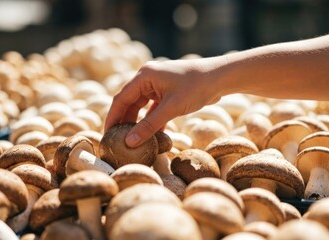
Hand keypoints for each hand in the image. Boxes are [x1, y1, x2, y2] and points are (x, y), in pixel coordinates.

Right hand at [104, 57, 226, 147]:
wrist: (221, 77)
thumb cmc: (197, 87)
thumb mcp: (171, 108)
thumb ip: (150, 125)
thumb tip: (130, 142)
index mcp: (144, 76)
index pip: (121, 98)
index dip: (113, 117)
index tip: (107, 135)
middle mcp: (147, 78)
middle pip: (129, 102)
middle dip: (124, 121)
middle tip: (117, 140)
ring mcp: (157, 84)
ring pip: (140, 106)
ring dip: (138, 122)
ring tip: (132, 140)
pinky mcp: (166, 91)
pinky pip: (153, 108)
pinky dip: (152, 121)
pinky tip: (152, 136)